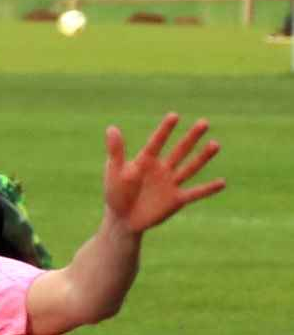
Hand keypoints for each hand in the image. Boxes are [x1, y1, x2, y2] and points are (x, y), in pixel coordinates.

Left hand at [100, 113, 224, 234]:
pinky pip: (195, 193)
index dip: (165, 130)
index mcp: (146, 160)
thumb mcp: (115, 171)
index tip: (174, 116)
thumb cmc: (116, 192)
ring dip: (203, 157)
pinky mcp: (177, 200)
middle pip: (179, 150)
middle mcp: (162, 169)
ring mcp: (171, 183)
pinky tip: (222, 183)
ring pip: (190, 168)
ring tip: (215, 144)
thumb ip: (116, 151)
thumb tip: (112, 128)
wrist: (123, 218)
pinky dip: (208, 189)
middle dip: (191, 137)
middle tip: (204, 122)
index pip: (157, 142)